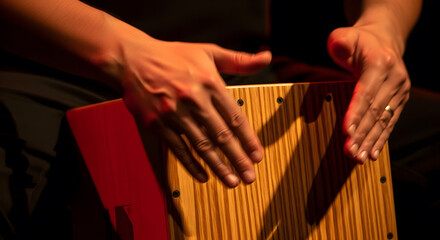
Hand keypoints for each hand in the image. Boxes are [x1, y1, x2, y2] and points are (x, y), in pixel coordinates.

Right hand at [117, 37, 270, 186]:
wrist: (132, 59)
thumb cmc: (172, 56)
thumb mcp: (209, 52)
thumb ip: (239, 60)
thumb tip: (266, 58)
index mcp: (209, 82)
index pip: (235, 117)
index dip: (249, 139)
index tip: (257, 156)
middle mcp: (193, 99)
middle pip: (221, 135)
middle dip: (238, 159)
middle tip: (249, 177)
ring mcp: (174, 113)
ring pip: (201, 145)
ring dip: (218, 166)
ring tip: (231, 181)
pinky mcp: (157, 123)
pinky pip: (177, 148)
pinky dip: (191, 164)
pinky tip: (203, 176)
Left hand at [327, 25, 409, 162]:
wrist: (384, 41)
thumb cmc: (359, 41)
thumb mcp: (346, 35)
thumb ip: (340, 42)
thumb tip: (339, 48)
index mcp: (380, 63)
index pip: (366, 92)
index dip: (356, 113)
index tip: (346, 131)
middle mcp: (394, 78)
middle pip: (375, 110)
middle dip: (361, 133)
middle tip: (349, 151)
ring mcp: (400, 91)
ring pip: (383, 120)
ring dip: (370, 141)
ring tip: (358, 158)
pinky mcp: (399, 100)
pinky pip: (389, 122)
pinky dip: (380, 139)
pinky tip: (372, 153)